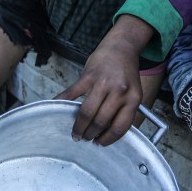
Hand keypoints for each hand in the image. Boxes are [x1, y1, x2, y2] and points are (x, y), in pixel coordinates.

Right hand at [55, 18, 149, 145]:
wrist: (121, 47)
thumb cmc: (126, 73)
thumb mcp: (133, 92)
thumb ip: (124, 109)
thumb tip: (108, 133)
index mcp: (133, 98)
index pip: (120, 126)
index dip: (108, 139)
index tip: (100, 143)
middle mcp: (119, 91)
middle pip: (101, 121)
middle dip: (91, 135)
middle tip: (85, 139)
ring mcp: (103, 82)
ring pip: (87, 112)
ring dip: (79, 127)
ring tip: (76, 133)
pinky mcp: (88, 76)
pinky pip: (72, 94)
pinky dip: (62, 103)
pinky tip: (58, 110)